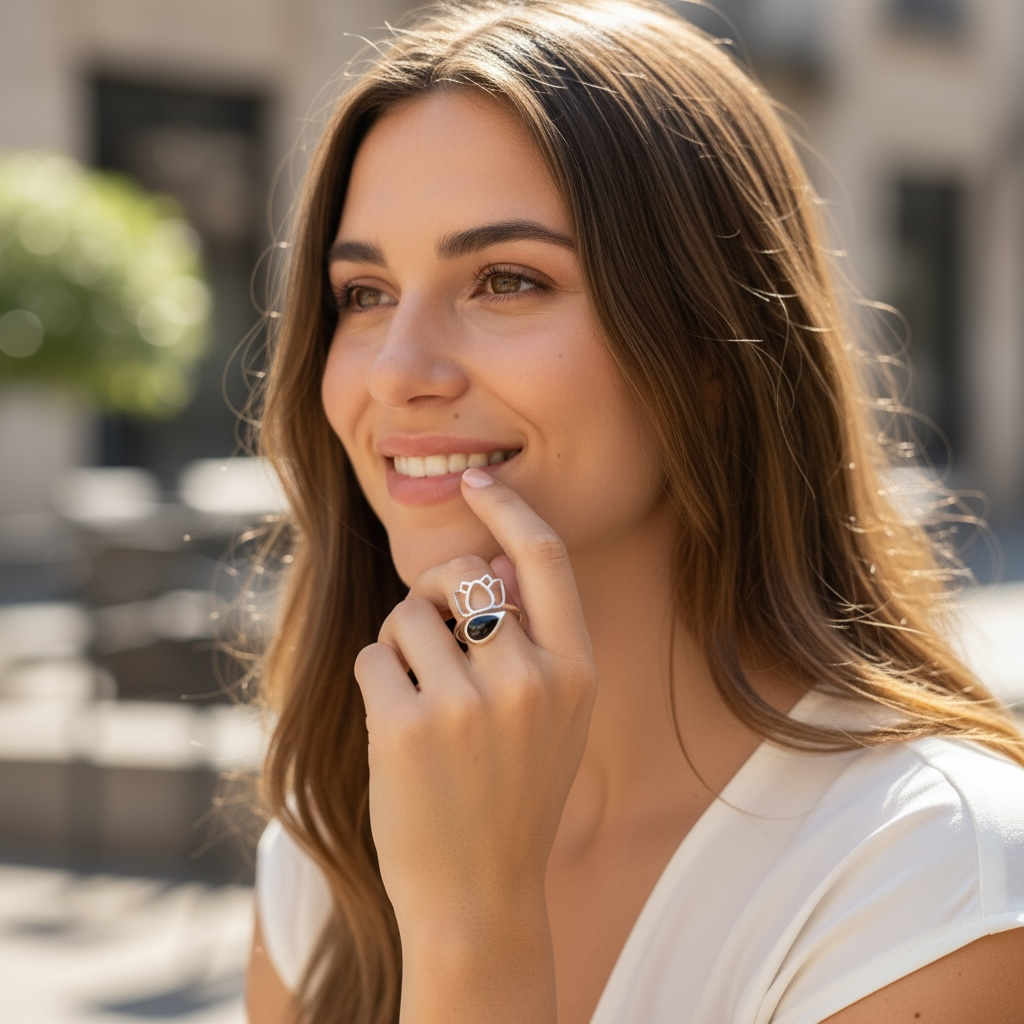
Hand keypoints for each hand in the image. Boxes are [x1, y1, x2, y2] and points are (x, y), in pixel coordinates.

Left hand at [354, 468, 595, 945]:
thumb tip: (497, 556)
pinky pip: (373, 656)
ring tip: (415, 695)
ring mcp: (467, 705)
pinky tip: (395, 726)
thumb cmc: (515, 796)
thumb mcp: (557, 718)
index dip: (508, 507)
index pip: (544, 556)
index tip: (478, 479)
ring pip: (407, 614)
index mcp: (575, 671)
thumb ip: (539, 638)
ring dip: (399, 642)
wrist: (478, 897)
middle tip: (425, 620)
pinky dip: (375, 677)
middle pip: (463, 572)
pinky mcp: (406, 728)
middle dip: (433, 584)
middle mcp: (529, 680)